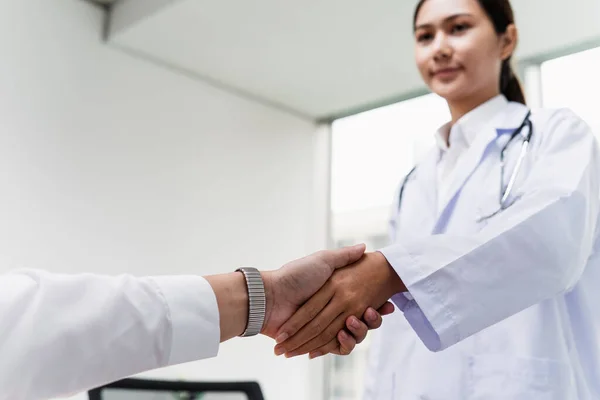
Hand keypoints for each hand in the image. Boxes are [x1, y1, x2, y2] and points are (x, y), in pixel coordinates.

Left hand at [273, 251, 404, 357]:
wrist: (270, 296)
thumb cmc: (295, 275)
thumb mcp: (322, 261)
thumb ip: (343, 256)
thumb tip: (364, 247)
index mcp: (334, 294)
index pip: (362, 302)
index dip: (377, 306)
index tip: (388, 305)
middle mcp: (331, 312)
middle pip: (361, 321)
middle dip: (372, 321)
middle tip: (373, 312)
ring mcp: (324, 328)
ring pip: (353, 337)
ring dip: (359, 332)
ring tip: (354, 322)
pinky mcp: (317, 342)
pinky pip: (337, 348)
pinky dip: (343, 345)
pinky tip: (344, 336)